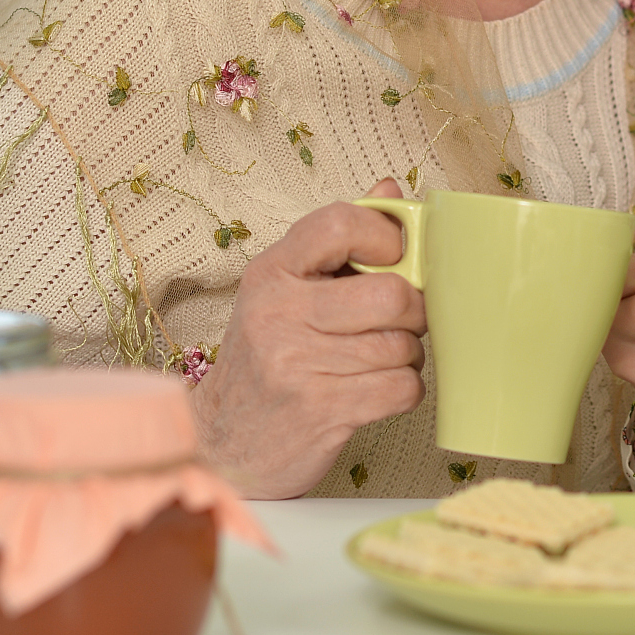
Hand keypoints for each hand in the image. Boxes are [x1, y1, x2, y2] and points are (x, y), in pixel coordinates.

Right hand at [191, 178, 426, 497]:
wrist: (222, 443)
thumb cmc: (267, 358)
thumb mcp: (287, 290)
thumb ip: (339, 240)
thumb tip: (390, 190)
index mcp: (272, 272)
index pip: (340, 223)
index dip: (385, 235)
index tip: (394, 257)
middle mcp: (278, 313)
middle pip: (392, 294)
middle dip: (413, 310)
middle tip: (399, 320)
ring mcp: (297, 364)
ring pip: (403, 345)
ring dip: (408, 355)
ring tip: (381, 359)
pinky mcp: (321, 411)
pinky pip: (402, 388)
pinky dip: (404, 389)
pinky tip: (378, 389)